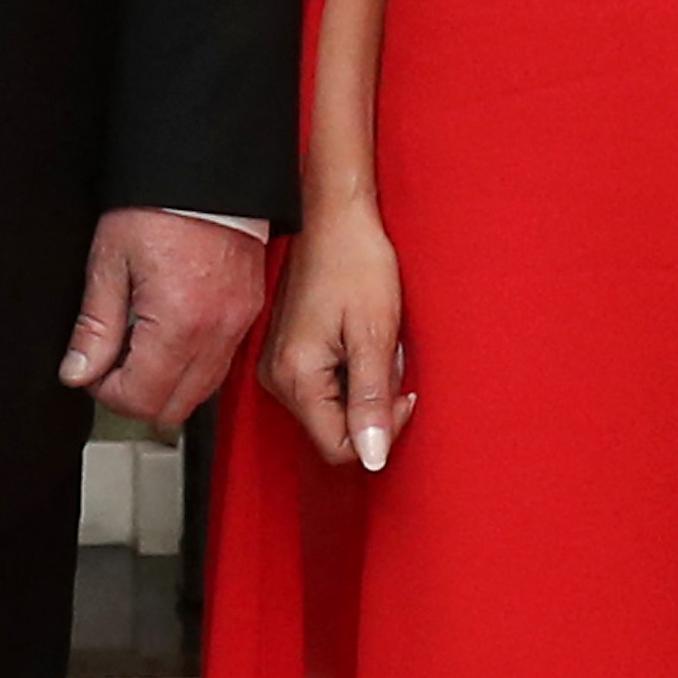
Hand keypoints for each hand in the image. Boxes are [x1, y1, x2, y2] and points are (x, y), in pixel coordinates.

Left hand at [60, 207, 271, 428]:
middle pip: (175, 407)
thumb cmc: (161, 204)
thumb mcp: (110, 261)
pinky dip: (191, 366)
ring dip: (166, 385)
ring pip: (202, 392)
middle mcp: (217, 333)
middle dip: (136, 396)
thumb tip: (78, 371)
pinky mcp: (249, 313)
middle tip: (110, 366)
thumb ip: (94, 326)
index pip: (142, 398)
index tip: (90, 372)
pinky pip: (220, 364)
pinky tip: (167, 338)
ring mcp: (239, 325)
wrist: (208, 172)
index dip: (106, 393)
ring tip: (137, 349)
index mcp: (179, 323)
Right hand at [257, 198, 413, 472]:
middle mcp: (277, 378)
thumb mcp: (375, 335)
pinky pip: (323, 387)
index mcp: (296, 377)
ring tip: (370, 341)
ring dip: (362, 386)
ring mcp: (278, 366)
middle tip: (384, 354)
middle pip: (334, 430)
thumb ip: (372, 401)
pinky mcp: (285, 355)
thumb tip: (373, 457)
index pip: (341, 448)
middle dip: (372, 403)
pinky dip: (349, 371)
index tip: (400, 392)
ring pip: (331, 410)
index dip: (382, 431)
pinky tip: (356, 338)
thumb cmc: (355, 262)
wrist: (334, 220)